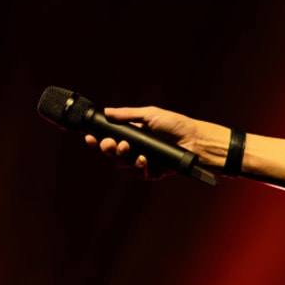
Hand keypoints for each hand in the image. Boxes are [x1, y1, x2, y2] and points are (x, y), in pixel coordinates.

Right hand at [84, 105, 199, 177]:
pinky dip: (139, 167)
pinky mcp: (153, 172)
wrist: (195, 140)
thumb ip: (127, 115)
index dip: (97, 139)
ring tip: (127, 147)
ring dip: (121, 156)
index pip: (109, 137)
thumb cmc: (175, 125)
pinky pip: (140, 173)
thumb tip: (106, 111)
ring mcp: (144, 160)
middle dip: (107, 148)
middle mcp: (136, 148)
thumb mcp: (150, 114)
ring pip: (123, 164)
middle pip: (112, 152)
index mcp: (133, 134)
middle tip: (111, 143)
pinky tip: (143, 159)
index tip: (89, 137)